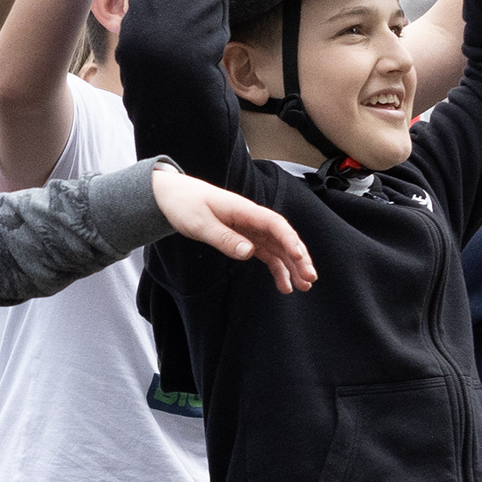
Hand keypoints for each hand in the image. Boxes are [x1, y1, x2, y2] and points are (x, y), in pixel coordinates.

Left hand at [147, 161, 316, 290]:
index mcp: (244, 210)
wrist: (171, 194)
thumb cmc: (184, 204)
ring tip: (304, 286)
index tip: (300, 258)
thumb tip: (249, 252)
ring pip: (279, 247)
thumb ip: (224, 238)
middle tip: (310, 278)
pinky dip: (277, 268)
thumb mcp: (199, 224)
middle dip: (299, 257)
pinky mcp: (245, 237)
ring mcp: (250, 228)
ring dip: (293, 266)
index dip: (290, 240)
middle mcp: (252, 218)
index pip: (275, 224)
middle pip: (283, 237)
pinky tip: (285, 285)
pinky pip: (266, 253)